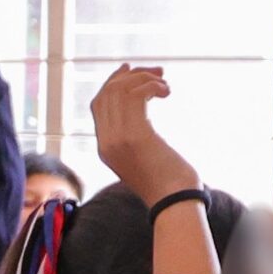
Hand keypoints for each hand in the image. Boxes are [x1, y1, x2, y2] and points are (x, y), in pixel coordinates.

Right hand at [89, 65, 201, 206]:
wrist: (174, 203)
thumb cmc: (168, 185)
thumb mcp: (146, 159)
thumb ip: (139, 139)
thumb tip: (144, 119)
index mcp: (105, 147)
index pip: (98, 103)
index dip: (113, 81)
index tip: (133, 69)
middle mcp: (106, 141)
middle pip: (106, 93)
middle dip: (132, 75)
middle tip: (158, 73)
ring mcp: (118, 139)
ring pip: (120, 91)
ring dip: (145, 79)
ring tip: (165, 86)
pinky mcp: (135, 136)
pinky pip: (136, 96)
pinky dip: (152, 86)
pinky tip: (166, 93)